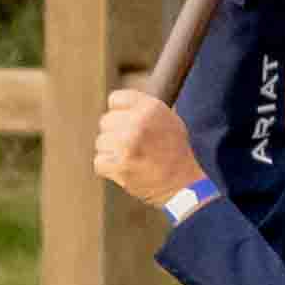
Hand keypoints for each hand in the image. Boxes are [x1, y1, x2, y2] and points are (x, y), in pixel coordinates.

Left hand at [91, 82, 194, 211]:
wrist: (184, 185)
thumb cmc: (176, 152)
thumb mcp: (168, 120)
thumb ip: (143, 108)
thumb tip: (117, 105)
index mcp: (151, 108)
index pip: (116, 99)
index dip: (122, 113)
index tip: (130, 124)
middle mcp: (137, 122)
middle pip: (106, 121)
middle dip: (116, 133)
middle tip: (135, 146)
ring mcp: (126, 144)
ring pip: (101, 142)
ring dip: (112, 152)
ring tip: (133, 159)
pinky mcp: (118, 165)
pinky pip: (99, 162)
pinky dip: (110, 168)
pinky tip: (127, 169)